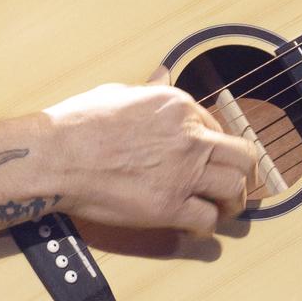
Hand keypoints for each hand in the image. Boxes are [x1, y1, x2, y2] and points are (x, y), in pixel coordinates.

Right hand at [43, 77, 262, 236]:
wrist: (57, 155)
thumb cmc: (79, 123)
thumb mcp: (120, 93)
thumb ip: (149, 89)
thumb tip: (162, 75)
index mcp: (179, 106)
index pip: (218, 127)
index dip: (217, 145)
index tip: (211, 157)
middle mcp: (190, 137)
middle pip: (242, 157)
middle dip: (244, 173)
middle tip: (237, 185)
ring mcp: (183, 173)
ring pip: (234, 189)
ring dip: (233, 202)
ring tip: (224, 209)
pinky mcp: (169, 206)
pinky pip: (207, 219)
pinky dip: (205, 225)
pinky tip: (196, 225)